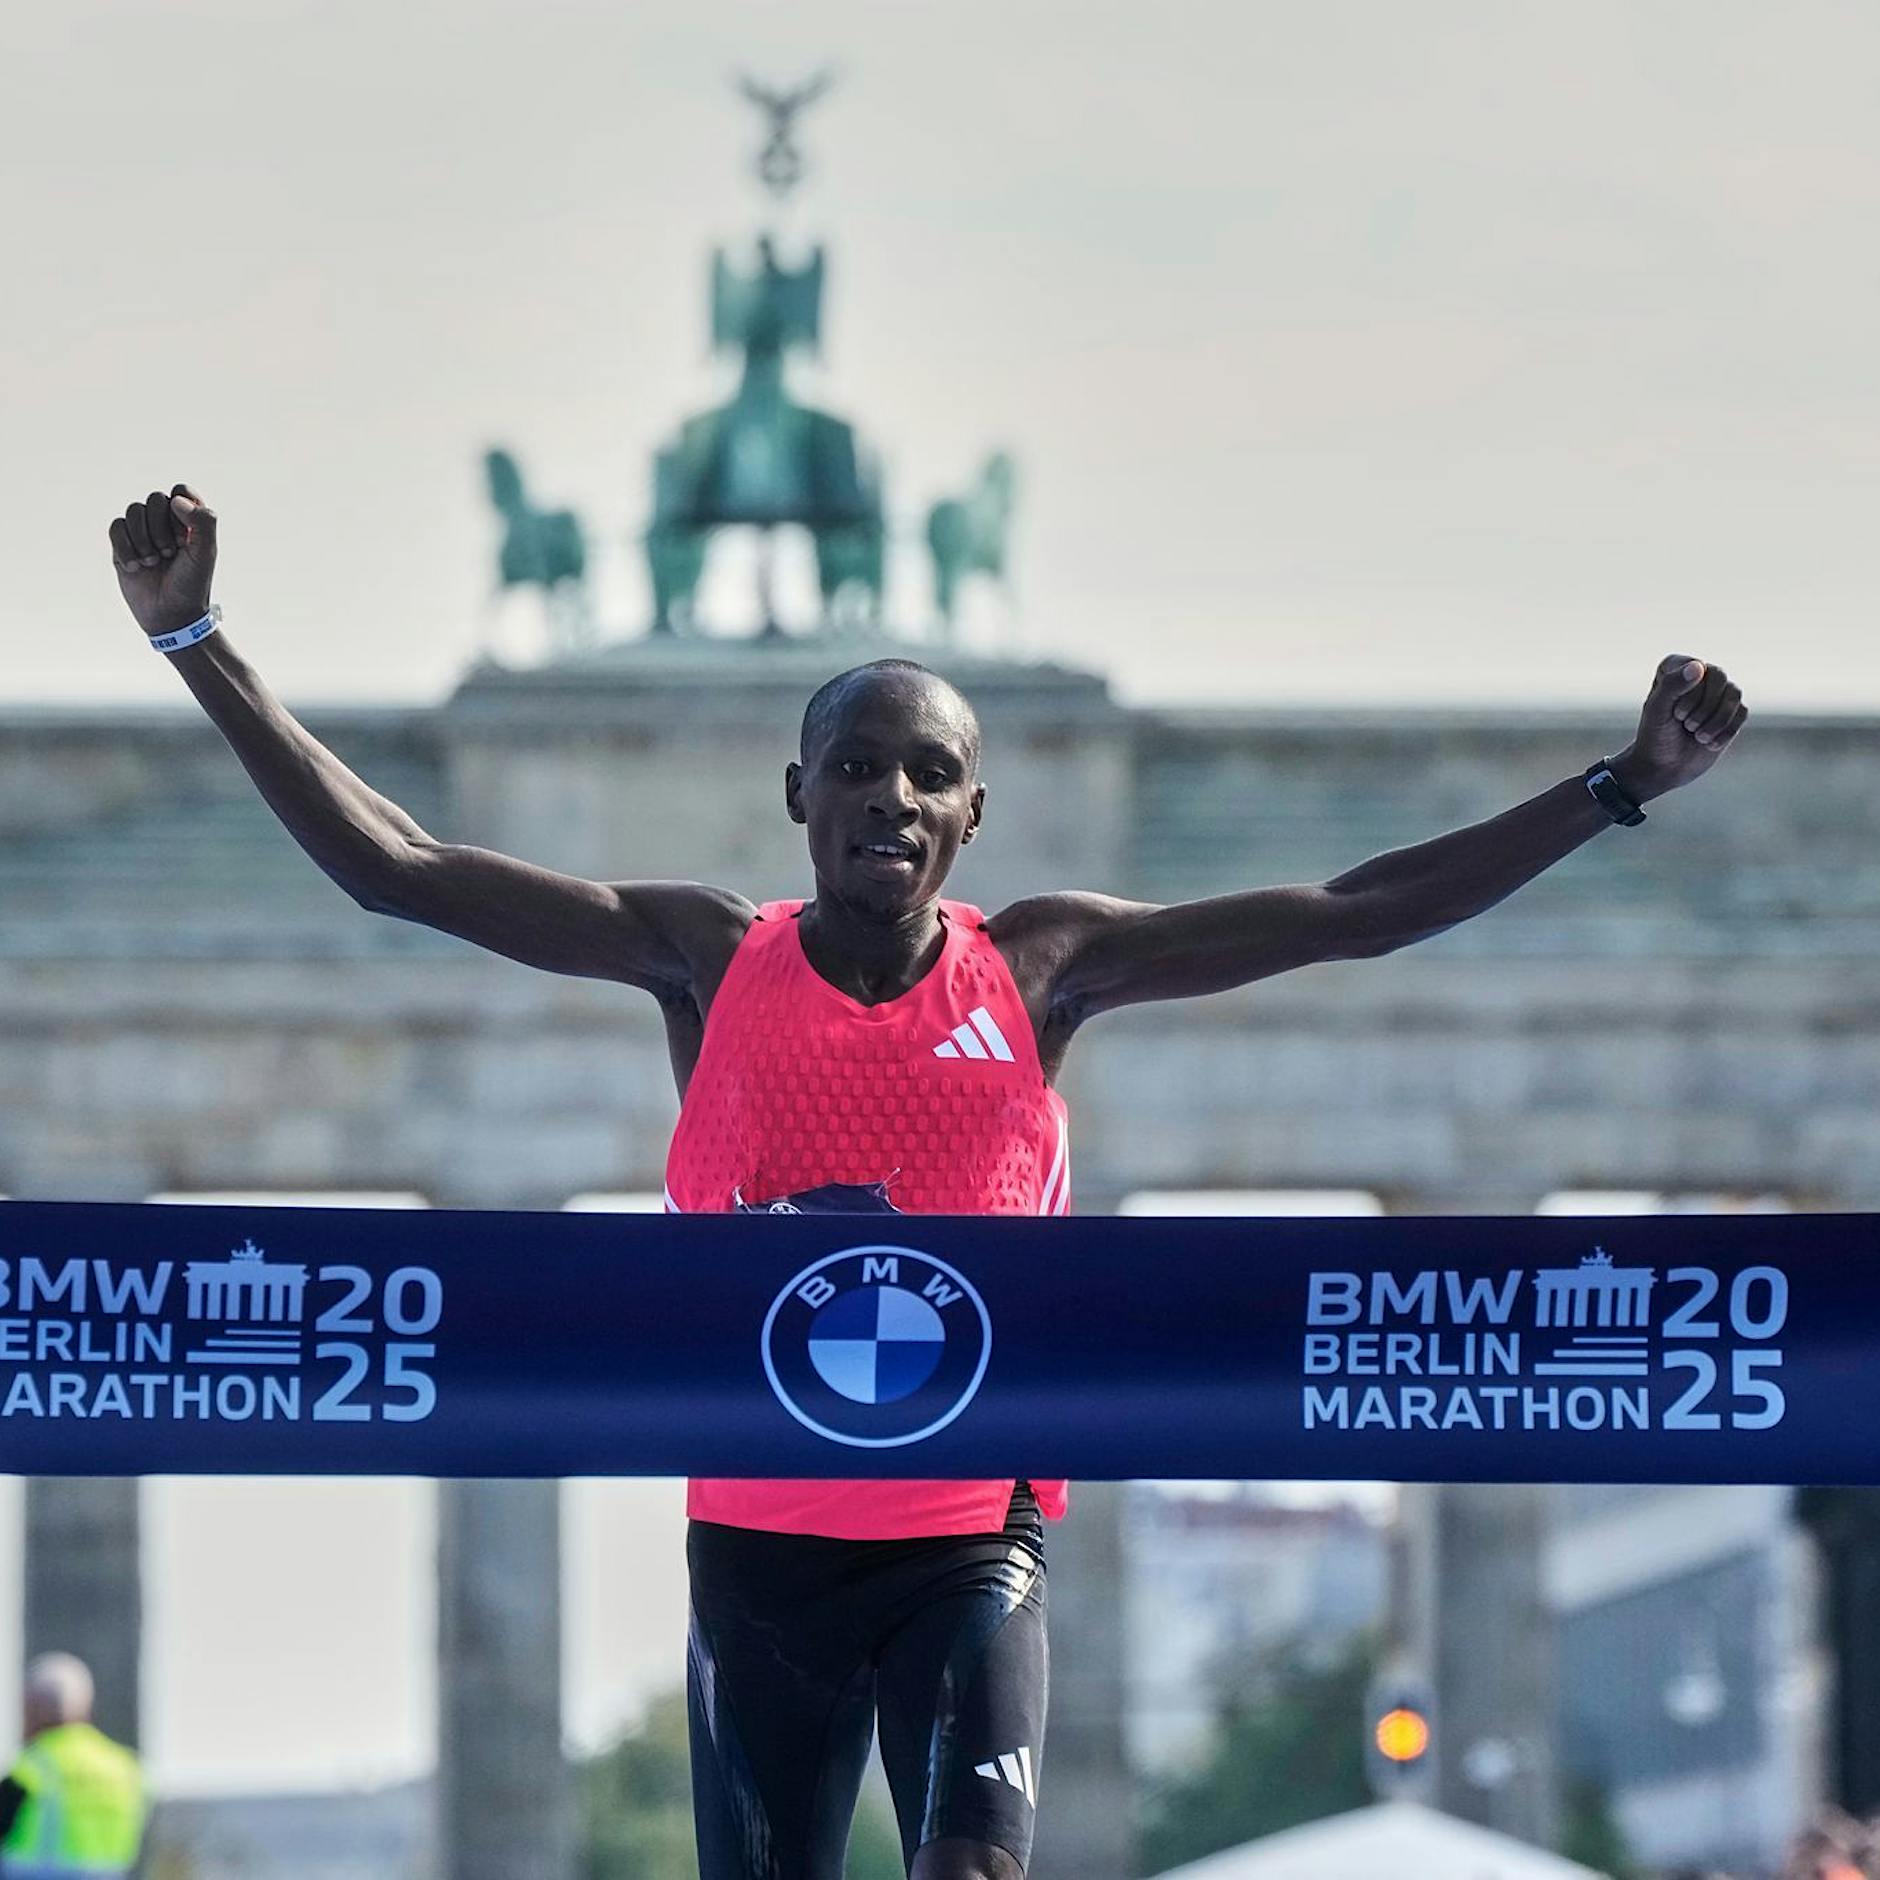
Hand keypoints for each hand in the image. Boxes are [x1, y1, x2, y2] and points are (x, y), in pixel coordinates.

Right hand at [108, 485, 216, 639]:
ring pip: (133, 510)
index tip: (185, 535)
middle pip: (154, 499)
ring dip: (143, 539)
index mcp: (189, 521)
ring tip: (153, 562)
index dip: (181, 507)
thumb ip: (203, 522)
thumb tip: (176, 499)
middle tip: (169, 554)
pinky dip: (125, 547)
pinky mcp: (123, 544)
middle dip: (161, 528)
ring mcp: (143, 532)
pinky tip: (135, 567)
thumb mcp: (205, 554)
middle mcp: (165, 523)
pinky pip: (116, 527)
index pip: (181, 491)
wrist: (169, 615)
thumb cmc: (191, 584)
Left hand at [1610, 654, 1747, 801]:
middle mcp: (1699, 674)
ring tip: (1698, 736)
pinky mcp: (1732, 712)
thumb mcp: (1657, 711)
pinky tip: (1708, 744)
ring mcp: (1717, 692)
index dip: (1690, 695)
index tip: (1675, 714)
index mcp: (1675, 667)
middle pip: (1720, 677)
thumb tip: (1699, 666)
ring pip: (1735, 694)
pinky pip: (1742, 712)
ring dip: (1717, 721)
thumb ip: (1672, 685)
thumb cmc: (1656, 736)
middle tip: (1687, 726)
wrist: (1665, 767)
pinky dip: (1726, 731)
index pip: (1697, 667)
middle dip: (1705, 708)